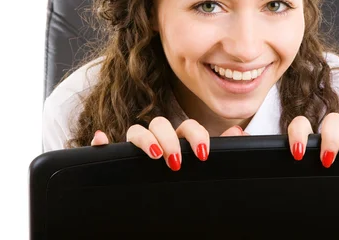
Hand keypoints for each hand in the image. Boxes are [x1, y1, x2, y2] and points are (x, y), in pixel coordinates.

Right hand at [91, 119, 247, 170]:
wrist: (179, 214)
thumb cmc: (193, 185)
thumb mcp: (211, 169)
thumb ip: (227, 151)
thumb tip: (238, 131)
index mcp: (183, 141)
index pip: (188, 127)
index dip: (195, 135)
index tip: (203, 153)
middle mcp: (160, 141)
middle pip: (160, 124)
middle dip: (169, 137)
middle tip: (176, 160)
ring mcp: (139, 151)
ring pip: (136, 131)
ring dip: (143, 138)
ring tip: (154, 154)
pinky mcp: (120, 163)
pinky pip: (106, 148)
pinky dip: (101, 143)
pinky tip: (101, 140)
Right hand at [286, 114, 338, 167]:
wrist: (338, 203)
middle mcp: (329, 136)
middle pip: (329, 121)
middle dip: (330, 136)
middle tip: (330, 157)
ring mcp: (309, 139)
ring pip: (303, 121)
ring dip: (302, 132)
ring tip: (302, 152)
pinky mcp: (293, 146)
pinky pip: (287, 134)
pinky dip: (290, 137)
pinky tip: (291, 150)